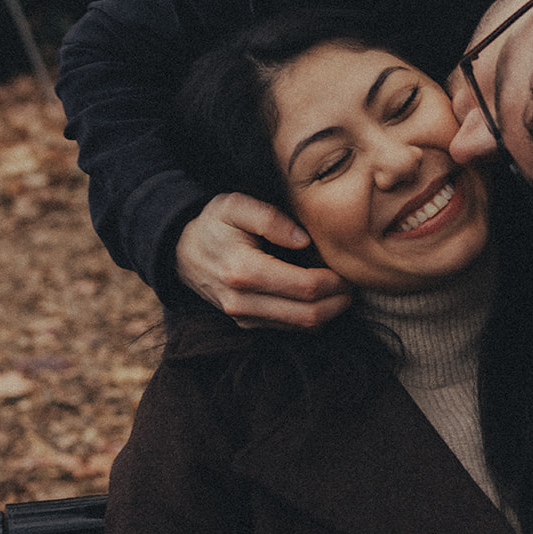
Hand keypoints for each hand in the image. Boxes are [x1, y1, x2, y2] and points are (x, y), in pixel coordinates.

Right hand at [175, 193, 350, 327]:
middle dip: (338, 302)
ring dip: (329, 312)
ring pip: (301, 327)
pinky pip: (289, 328)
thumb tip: (303, 240)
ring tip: (339, 289)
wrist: (182, 252)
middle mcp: (242, 302)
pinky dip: (311, 316)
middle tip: (351, 284)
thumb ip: (270, 218)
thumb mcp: (235, 205)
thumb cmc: (214, 224)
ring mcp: (244, 317)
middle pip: (308, 315)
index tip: (346, 270)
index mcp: (244, 271)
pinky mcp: (247, 324)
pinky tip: (318, 297)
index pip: (305, 287)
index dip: (334, 282)